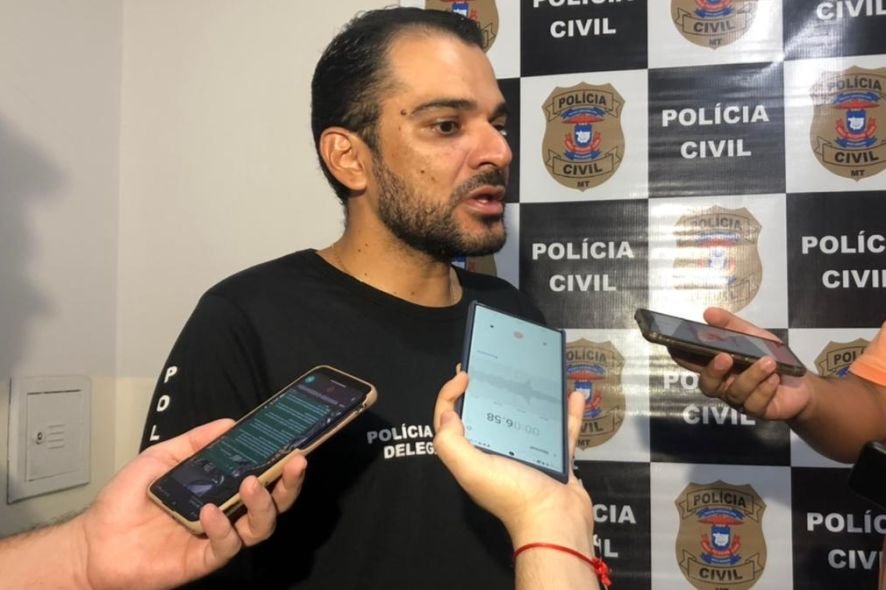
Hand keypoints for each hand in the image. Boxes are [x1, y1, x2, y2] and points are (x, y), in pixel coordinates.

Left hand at [78, 419, 306, 589]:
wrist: (93, 541)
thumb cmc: (125, 500)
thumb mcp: (161, 458)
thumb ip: (195, 442)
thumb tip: (231, 422)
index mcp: (221, 489)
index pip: (262, 476)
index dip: (281, 462)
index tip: (294, 442)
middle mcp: (226, 513)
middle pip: (273, 503)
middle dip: (289, 483)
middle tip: (295, 461)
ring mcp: (215, 538)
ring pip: (260, 527)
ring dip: (262, 504)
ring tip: (250, 484)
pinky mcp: (201, 560)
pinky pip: (226, 547)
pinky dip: (223, 528)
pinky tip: (209, 511)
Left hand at [433, 371, 592, 548]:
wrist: (555, 522)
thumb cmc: (512, 495)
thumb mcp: (471, 469)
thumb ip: (450, 442)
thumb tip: (447, 412)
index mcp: (473, 452)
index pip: (452, 417)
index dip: (451, 393)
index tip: (465, 374)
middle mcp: (497, 450)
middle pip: (490, 411)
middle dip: (492, 386)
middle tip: (498, 362)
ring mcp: (529, 452)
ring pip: (527, 415)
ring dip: (533, 395)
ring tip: (538, 371)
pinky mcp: (556, 456)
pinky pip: (562, 429)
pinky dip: (568, 412)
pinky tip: (573, 394)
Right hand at [668, 307, 812, 420]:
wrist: (802, 384)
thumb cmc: (772, 357)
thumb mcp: (754, 336)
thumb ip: (731, 326)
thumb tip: (708, 312)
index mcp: (718, 366)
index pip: (694, 362)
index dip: (682, 356)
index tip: (675, 347)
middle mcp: (724, 385)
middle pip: (708, 384)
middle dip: (713, 371)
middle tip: (725, 357)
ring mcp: (739, 400)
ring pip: (735, 393)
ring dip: (751, 376)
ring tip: (768, 363)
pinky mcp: (757, 411)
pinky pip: (755, 403)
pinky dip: (765, 388)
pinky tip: (775, 379)